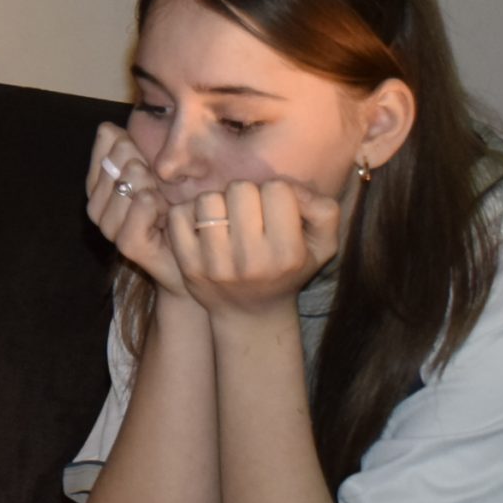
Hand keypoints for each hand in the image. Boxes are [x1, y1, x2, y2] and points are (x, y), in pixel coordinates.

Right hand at [87, 124, 187, 298]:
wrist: (191, 260)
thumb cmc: (173, 213)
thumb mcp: (151, 175)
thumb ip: (128, 151)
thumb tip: (107, 127)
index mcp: (98, 187)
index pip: (103, 148)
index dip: (130, 147)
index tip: (148, 164)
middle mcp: (97, 208)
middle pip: (117, 161)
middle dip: (144, 166)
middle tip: (160, 187)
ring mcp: (110, 228)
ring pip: (128, 181)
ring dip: (153, 186)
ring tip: (165, 202)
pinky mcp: (128, 244)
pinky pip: (141, 203)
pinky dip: (157, 203)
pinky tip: (165, 211)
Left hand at [168, 180, 344, 319]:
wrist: (252, 314)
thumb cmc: (290, 270)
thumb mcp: (323, 245)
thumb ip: (323, 211)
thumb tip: (292, 188)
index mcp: (287, 254)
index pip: (277, 189)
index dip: (276, 192)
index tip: (274, 210)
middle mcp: (252, 262)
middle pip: (240, 189)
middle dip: (245, 194)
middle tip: (248, 212)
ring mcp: (217, 266)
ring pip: (208, 200)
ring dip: (217, 203)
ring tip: (227, 219)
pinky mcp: (188, 267)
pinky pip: (179, 215)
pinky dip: (189, 214)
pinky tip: (204, 228)